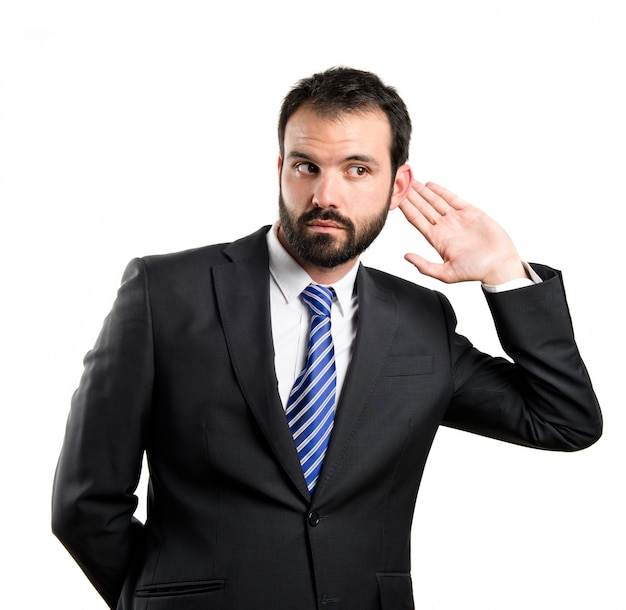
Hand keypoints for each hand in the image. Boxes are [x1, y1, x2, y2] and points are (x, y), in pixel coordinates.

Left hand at [398, 180, 526, 284]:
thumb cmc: (476, 271)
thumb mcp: (446, 273)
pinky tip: (431, 185)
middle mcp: (444, 227)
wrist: (499, 264)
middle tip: (400, 183)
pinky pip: (453, 199)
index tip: (395, 198)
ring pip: (435, 201)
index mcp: (437, 240)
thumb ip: (425, 266)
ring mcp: (456, 219)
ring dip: (423, 191)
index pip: (416, 220)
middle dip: (411, 196)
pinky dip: (441, 191)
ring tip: (412, 181)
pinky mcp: (470, 212)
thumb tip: (406, 257)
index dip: (406, 208)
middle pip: (423, 208)